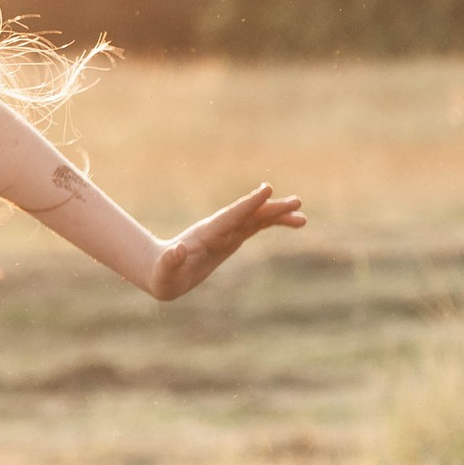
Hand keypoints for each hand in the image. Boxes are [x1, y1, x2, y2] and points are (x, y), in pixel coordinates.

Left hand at [151, 181, 305, 302]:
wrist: (161, 271)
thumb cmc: (162, 274)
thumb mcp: (163, 273)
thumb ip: (170, 261)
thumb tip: (178, 250)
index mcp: (206, 234)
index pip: (231, 216)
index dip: (249, 203)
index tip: (268, 189)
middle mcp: (219, 228)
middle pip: (249, 214)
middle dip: (271, 208)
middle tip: (297, 202)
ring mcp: (227, 232)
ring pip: (256, 219)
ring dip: (278, 215)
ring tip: (302, 216)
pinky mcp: (232, 239)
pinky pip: (256, 227)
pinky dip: (272, 223)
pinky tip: (293, 222)